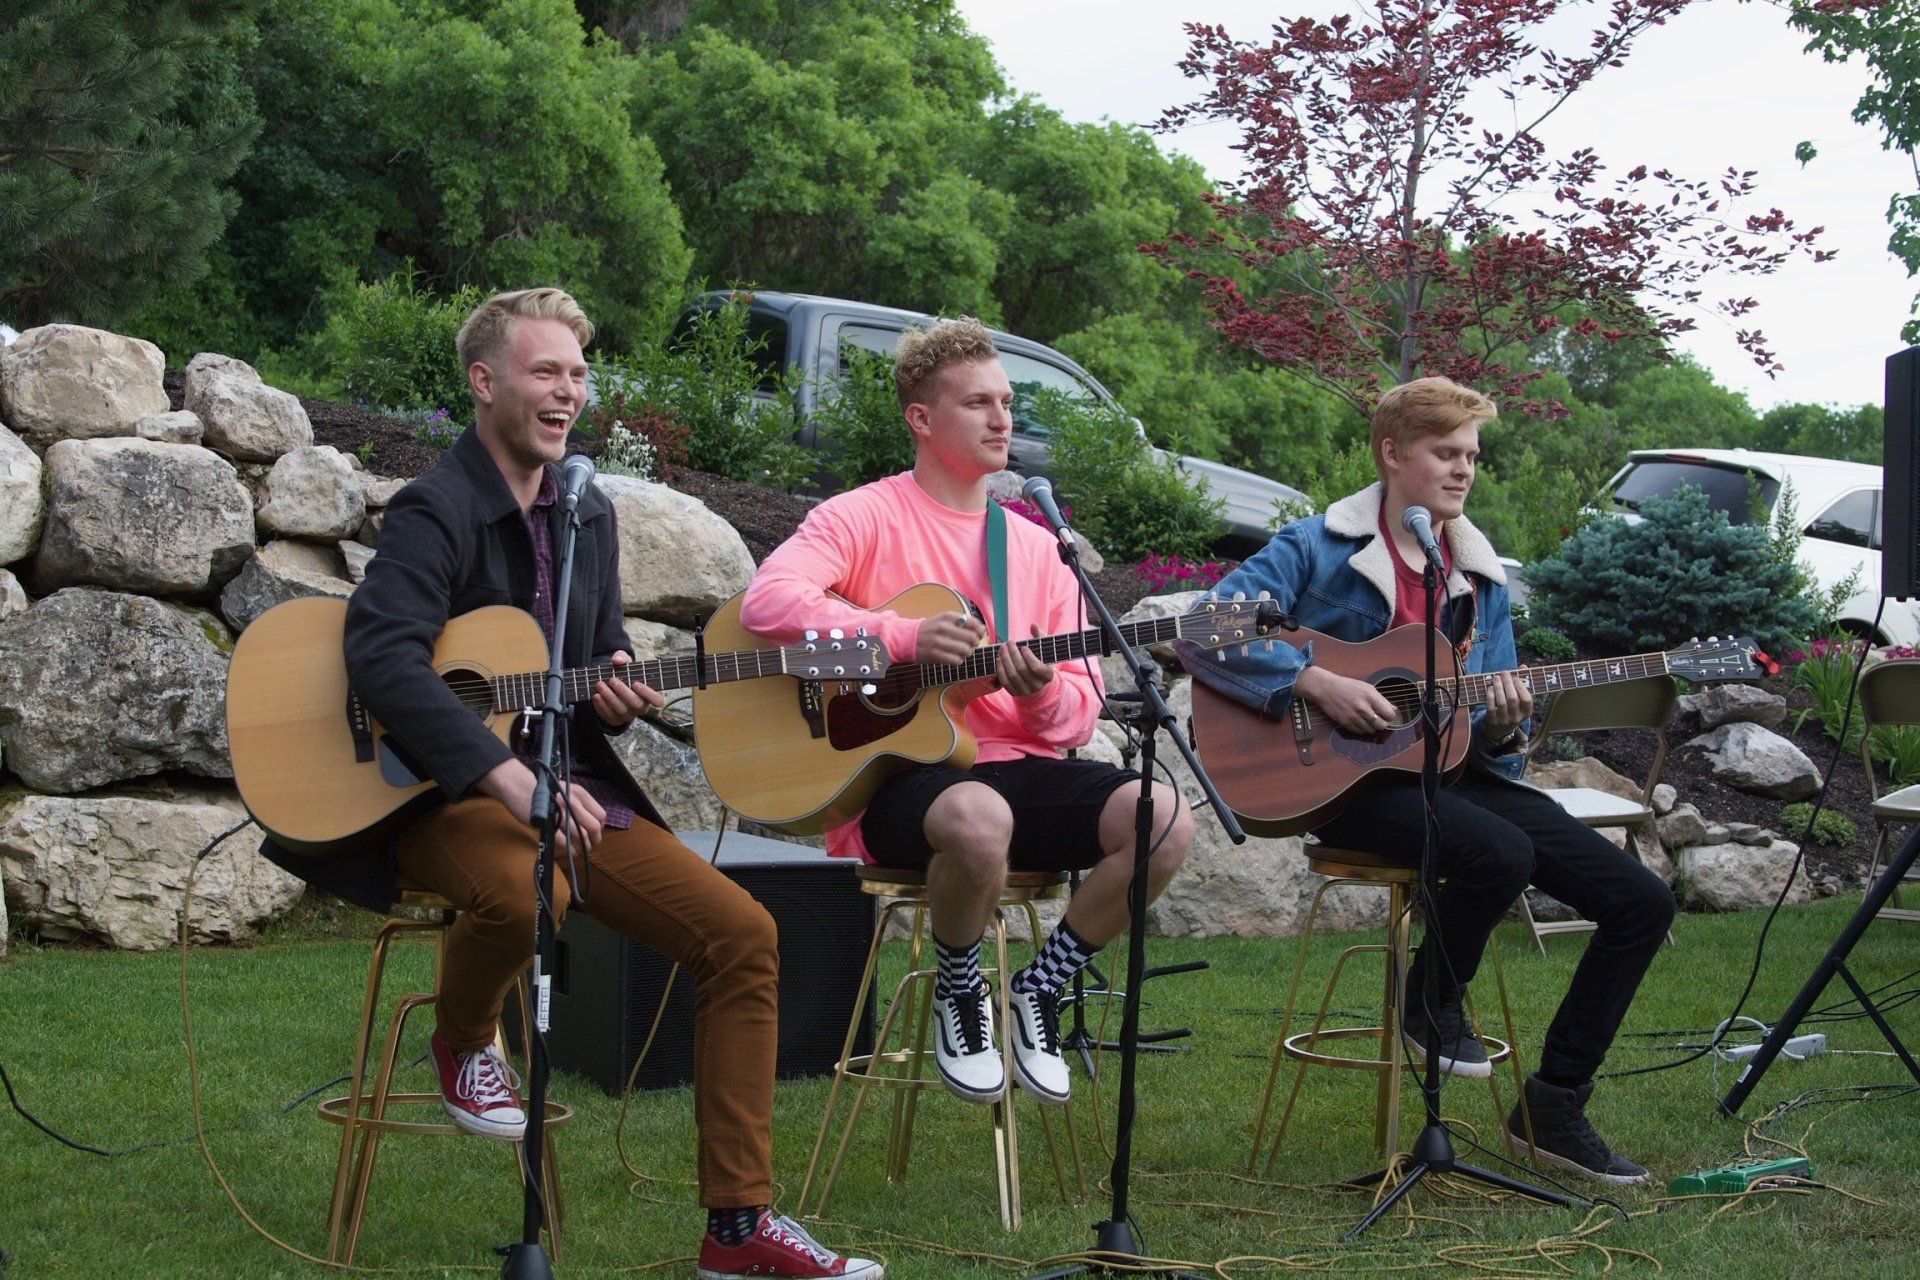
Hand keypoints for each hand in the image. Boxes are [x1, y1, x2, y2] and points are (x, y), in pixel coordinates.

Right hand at [478, 757, 605, 850]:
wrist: (519, 787)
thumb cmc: (542, 790)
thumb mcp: (566, 790)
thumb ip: (580, 803)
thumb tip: (592, 820)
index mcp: (579, 793)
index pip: (601, 815)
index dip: (599, 826)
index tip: (595, 831)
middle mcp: (573, 802)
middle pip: (594, 827)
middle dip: (595, 839)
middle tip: (591, 843)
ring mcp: (561, 813)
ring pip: (582, 835)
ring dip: (584, 845)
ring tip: (581, 847)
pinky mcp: (548, 824)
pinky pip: (565, 841)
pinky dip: (571, 850)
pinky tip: (572, 852)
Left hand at [592, 651, 663, 727]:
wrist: (611, 684)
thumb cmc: (624, 673)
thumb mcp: (625, 662)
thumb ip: (622, 657)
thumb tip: (617, 660)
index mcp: (650, 694)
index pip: (657, 700)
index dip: (648, 693)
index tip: (636, 683)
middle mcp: (641, 707)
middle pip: (636, 704)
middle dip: (623, 692)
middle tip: (612, 680)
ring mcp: (628, 715)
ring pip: (621, 710)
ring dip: (610, 697)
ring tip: (600, 684)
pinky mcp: (615, 719)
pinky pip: (609, 716)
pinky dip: (601, 706)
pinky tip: (596, 695)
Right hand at [914, 611, 987, 664]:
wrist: (909, 638)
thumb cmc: (931, 629)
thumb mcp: (944, 619)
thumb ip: (962, 621)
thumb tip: (982, 629)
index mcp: (947, 616)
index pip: (973, 623)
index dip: (979, 631)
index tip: (978, 635)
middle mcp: (943, 627)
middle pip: (972, 638)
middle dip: (975, 643)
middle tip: (971, 645)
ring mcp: (939, 641)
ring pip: (965, 650)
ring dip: (967, 653)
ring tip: (962, 652)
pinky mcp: (935, 654)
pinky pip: (956, 660)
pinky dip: (958, 660)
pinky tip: (954, 658)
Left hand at [996, 625, 1053, 697]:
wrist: (1036, 681)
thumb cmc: (1040, 660)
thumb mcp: (1043, 649)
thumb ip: (1039, 636)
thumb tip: (1033, 625)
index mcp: (1048, 676)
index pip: (1037, 667)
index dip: (1029, 657)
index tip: (1023, 647)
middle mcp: (1038, 686)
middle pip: (1022, 670)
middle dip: (1013, 654)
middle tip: (1009, 643)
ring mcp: (1026, 691)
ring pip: (1013, 675)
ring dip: (1005, 660)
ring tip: (1002, 648)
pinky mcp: (1015, 693)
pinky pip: (1005, 682)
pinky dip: (1000, 670)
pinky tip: (999, 659)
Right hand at [1295, 664, 1396, 735]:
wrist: (1327, 689)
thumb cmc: (1348, 686)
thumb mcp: (1367, 688)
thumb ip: (1382, 699)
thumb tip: (1394, 709)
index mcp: (1370, 697)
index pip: (1389, 714)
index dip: (1390, 716)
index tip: (1386, 714)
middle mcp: (1363, 708)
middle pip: (1381, 725)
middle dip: (1382, 723)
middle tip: (1378, 719)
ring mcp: (1353, 716)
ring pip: (1371, 730)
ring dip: (1371, 726)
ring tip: (1367, 719)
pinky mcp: (1345, 723)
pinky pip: (1360, 732)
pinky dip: (1362, 728)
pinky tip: (1359, 721)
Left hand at [1483, 668, 1532, 735]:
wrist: (1499, 728)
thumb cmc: (1511, 708)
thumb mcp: (1519, 699)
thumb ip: (1522, 683)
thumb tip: (1523, 666)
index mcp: (1527, 712)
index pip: (1527, 699)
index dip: (1521, 687)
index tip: (1515, 677)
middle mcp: (1517, 717)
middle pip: (1513, 699)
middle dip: (1508, 684)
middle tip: (1504, 673)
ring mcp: (1504, 720)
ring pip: (1501, 702)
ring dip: (1498, 688)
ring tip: (1496, 678)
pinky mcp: (1493, 721)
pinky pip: (1490, 707)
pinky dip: (1490, 696)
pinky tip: (1490, 687)